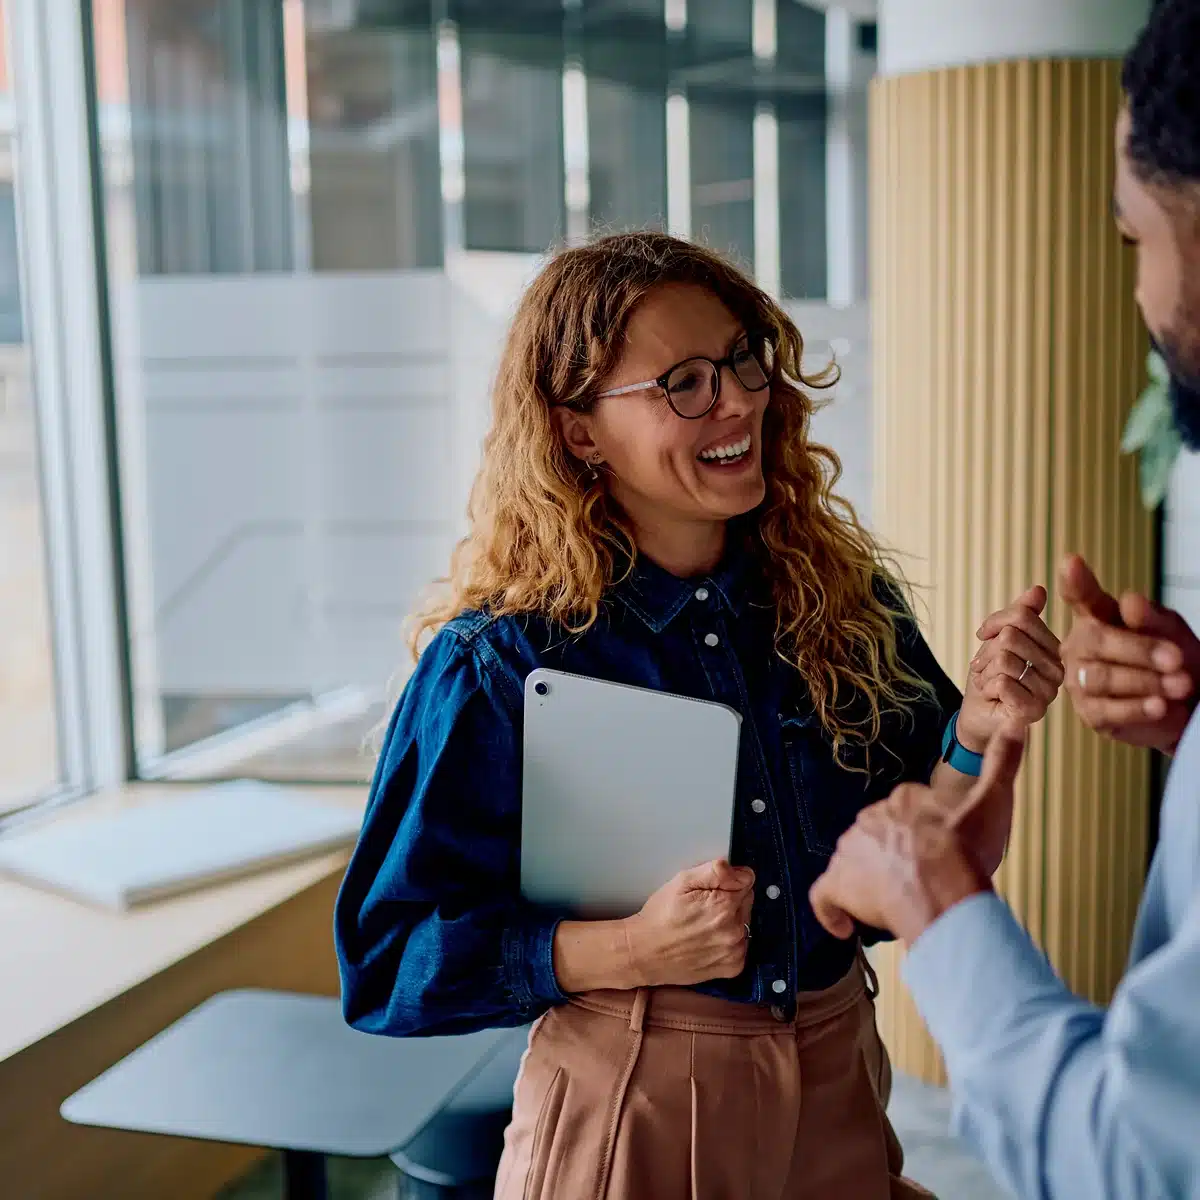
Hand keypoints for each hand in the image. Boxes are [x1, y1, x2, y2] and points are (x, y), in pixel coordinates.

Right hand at [624, 860, 754, 986]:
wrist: (644, 952)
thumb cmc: (660, 916)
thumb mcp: (682, 881)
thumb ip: (717, 871)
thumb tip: (744, 874)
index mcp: (725, 905)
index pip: (745, 882)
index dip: (726, 883)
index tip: (709, 891)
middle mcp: (734, 930)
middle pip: (746, 903)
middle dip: (729, 902)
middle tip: (702, 908)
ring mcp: (735, 951)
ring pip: (744, 925)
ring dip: (730, 923)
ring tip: (703, 926)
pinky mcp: (733, 968)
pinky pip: (741, 947)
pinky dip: (729, 943)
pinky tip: (708, 942)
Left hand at [809, 725, 1025, 944]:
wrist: (944, 895)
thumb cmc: (968, 854)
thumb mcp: (993, 802)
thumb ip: (1002, 764)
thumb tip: (1015, 726)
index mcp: (903, 800)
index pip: (906, 813)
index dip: (923, 835)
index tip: (938, 853)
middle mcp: (870, 819)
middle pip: (879, 839)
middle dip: (896, 859)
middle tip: (923, 883)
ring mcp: (850, 851)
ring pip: (855, 865)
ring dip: (870, 882)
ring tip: (899, 904)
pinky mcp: (838, 884)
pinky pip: (824, 897)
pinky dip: (831, 912)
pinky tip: (845, 927)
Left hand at [960, 585, 1063, 750]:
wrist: (978, 714)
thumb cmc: (990, 676)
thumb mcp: (997, 639)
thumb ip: (1018, 615)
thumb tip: (1038, 590)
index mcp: (1054, 648)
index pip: (1022, 616)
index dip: (993, 624)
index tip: (984, 636)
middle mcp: (1059, 669)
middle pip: (1011, 637)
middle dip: (987, 652)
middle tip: (986, 668)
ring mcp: (1049, 691)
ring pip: (1004, 660)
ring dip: (985, 672)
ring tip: (990, 683)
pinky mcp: (1035, 709)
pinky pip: (1002, 681)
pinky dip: (986, 687)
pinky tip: (993, 696)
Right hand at [1060, 554, 1199, 754]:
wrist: (1187, 704)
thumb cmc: (1174, 660)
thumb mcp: (1171, 632)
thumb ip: (1150, 618)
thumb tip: (1131, 602)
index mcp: (1097, 618)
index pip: (1082, 597)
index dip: (1075, 581)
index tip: (1071, 562)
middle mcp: (1081, 646)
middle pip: (1096, 641)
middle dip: (1139, 650)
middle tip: (1176, 658)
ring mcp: (1080, 680)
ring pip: (1101, 676)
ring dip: (1145, 680)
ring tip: (1180, 684)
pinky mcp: (1091, 713)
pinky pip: (1107, 709)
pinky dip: (1136, 707)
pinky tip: (1159, 705)